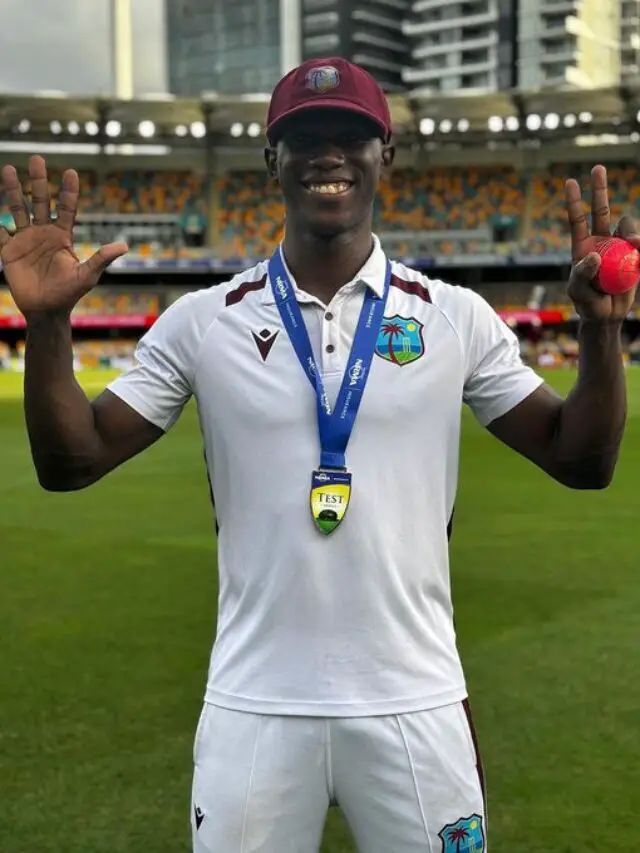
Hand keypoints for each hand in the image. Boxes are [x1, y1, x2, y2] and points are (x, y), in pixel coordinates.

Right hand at [0, 155, 127, 319]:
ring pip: (17, 208)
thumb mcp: (88, 276)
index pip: (67, 208)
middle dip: (38, 180)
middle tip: (37, 158)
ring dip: (12, 190)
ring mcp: (25, 240)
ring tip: (8, 169)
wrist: (47, 310)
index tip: (71, 172)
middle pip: (40, 200)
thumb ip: (101, 259)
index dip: (69, 191)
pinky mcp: (9, 250)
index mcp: (62, 236)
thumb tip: (124, 245)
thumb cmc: (69, 294)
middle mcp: (43, 232)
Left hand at [565, 164, 637, 321]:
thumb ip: (582, 274)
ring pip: (626, 225)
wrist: (607, 316)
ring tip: (634, 245)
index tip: (570, 182)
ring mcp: (619, 246)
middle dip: (599, 188)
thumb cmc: (587, 303)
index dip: (574, 201)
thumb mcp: (578, 292)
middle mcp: (601, 241)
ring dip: (630, 231)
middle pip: (601, 209)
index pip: (577, 220)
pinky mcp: (635, 254)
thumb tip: (594, 254)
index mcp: (583, 246)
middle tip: (597, 168)